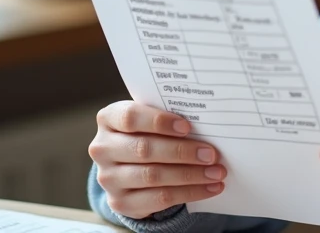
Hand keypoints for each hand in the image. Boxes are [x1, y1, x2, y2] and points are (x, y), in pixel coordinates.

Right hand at [89, 101, 226, 218]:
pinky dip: (189, 193)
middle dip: (182, 152)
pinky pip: (159, 199)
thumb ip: (167, 117)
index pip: (130, 117)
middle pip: (144, 149)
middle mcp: (102, 148)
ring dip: (190, 175)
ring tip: (216, 172)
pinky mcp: (120, 202)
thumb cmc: (146, 132)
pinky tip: (210, 188)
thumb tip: (206, 122)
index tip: (187, 127)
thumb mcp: (149, 120)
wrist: (128, 165)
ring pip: (153, 176)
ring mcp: (108, 178)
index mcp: (108, 119)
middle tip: (211, 154)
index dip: (159, 122)